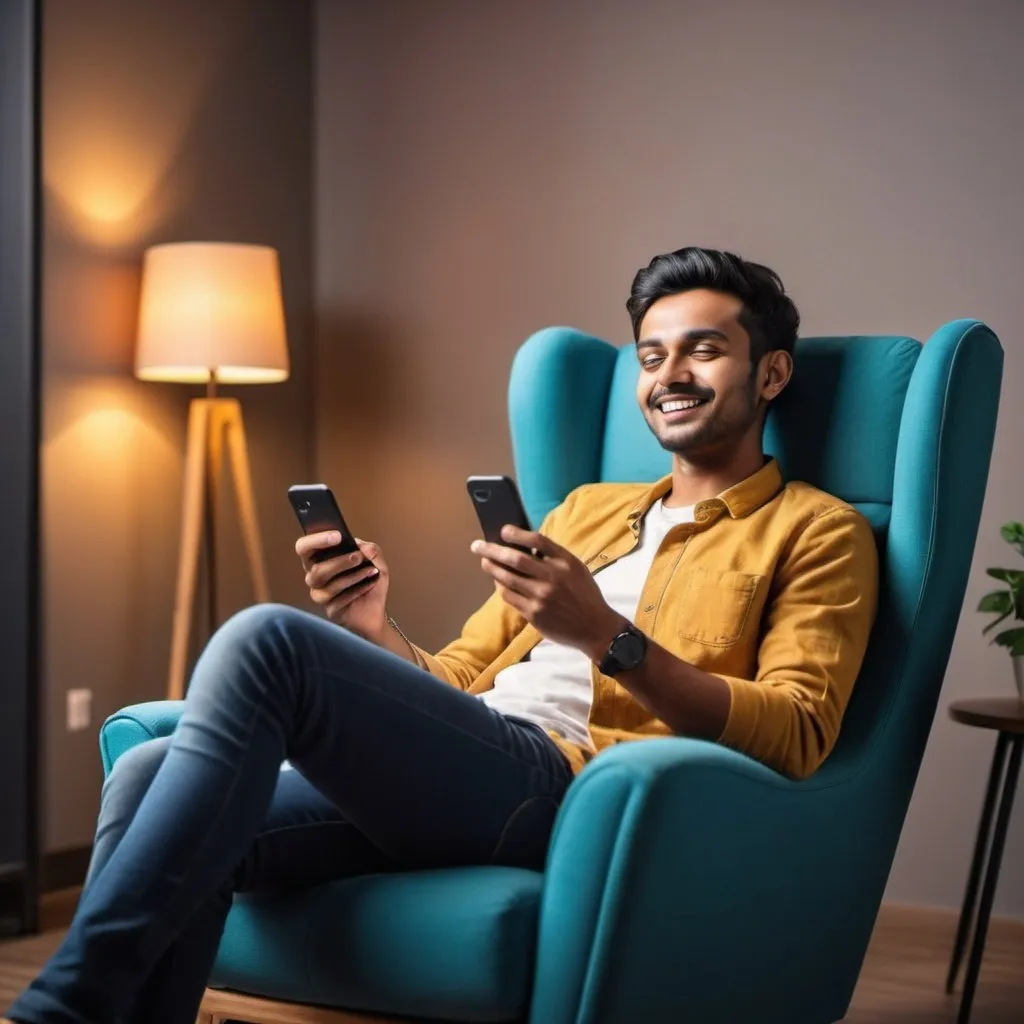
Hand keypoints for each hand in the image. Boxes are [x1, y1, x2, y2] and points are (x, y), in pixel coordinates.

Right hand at [295, 532, 389, 640]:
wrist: (375, 609)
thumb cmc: (370, 581)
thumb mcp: (377, 562)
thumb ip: (372, 550)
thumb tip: (360, 544)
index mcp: (318, 559)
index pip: (304, 547)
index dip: (316, 540)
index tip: (337, 536)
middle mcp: (314, 577)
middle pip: (316, 569)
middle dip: (340, 562)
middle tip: (358, 557)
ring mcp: (320, 595)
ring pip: (330, 585)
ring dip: (353, 576)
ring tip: (370, 571)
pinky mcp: (330, 610)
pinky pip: (340, 599)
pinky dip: (358, 589)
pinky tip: (369, 584)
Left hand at [470, 526, 623, 658]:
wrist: (595, 627)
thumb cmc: (585, 595)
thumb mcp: (576, 569)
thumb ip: (554, 557)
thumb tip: (525, 546)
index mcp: (565, 562)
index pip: (537, 541)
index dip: (517, 534)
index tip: (503, 531)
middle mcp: (552, 577)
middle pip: (515, 559)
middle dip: (492, 550)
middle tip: (477, 545)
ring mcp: (541, 597)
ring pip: (507, 578)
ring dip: (492, 568)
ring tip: (485, 562)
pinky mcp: (533, 613)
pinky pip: (509, 597)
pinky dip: (501, 587)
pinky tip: (498, 582)